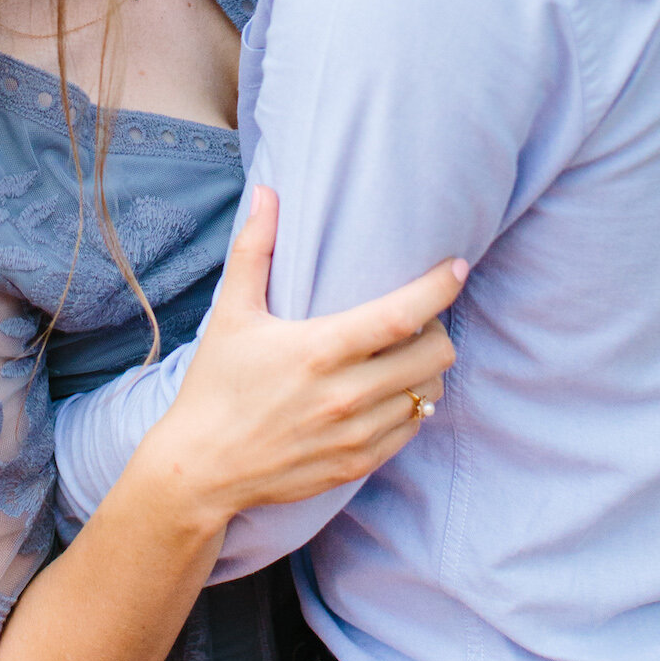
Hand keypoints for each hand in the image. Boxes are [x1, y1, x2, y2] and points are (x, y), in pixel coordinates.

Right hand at [144, 189, 462, 533]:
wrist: (202, 468)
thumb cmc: (215, 384)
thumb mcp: (232, 313)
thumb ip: (254, 248)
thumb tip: (267, 192)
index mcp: (320, 350)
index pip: (402, 315)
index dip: (439, 289)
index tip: (457, 268)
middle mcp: (346, 395)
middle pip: (433, 357)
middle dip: (437, 330)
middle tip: (416, 320)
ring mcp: (355, 434)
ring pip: (429, 394)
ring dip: (426, 370)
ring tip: (402, 355)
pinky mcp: (357, 465)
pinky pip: (411, 430)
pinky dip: (411, 406)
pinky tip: (387, 392)